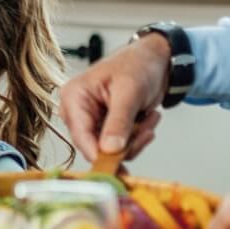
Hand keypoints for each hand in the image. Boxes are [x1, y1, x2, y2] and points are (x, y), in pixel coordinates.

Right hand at [59, 33, 168, 161]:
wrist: (155, 60)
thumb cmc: (137, 64)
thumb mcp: (129, 92)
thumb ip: (118, 122)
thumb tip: (109, 149)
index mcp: (74, 97)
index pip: (81, 136)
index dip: (98, 155)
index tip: (117, 169)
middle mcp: (78, 112)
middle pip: (96, 147)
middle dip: (126, 142)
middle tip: (146, 130)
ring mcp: (93, 122)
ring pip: (111, 151)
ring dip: (136, 139)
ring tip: (149, 119)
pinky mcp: (107, 128)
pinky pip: (122, 147)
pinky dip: (138, 137)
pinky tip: (146, 119)